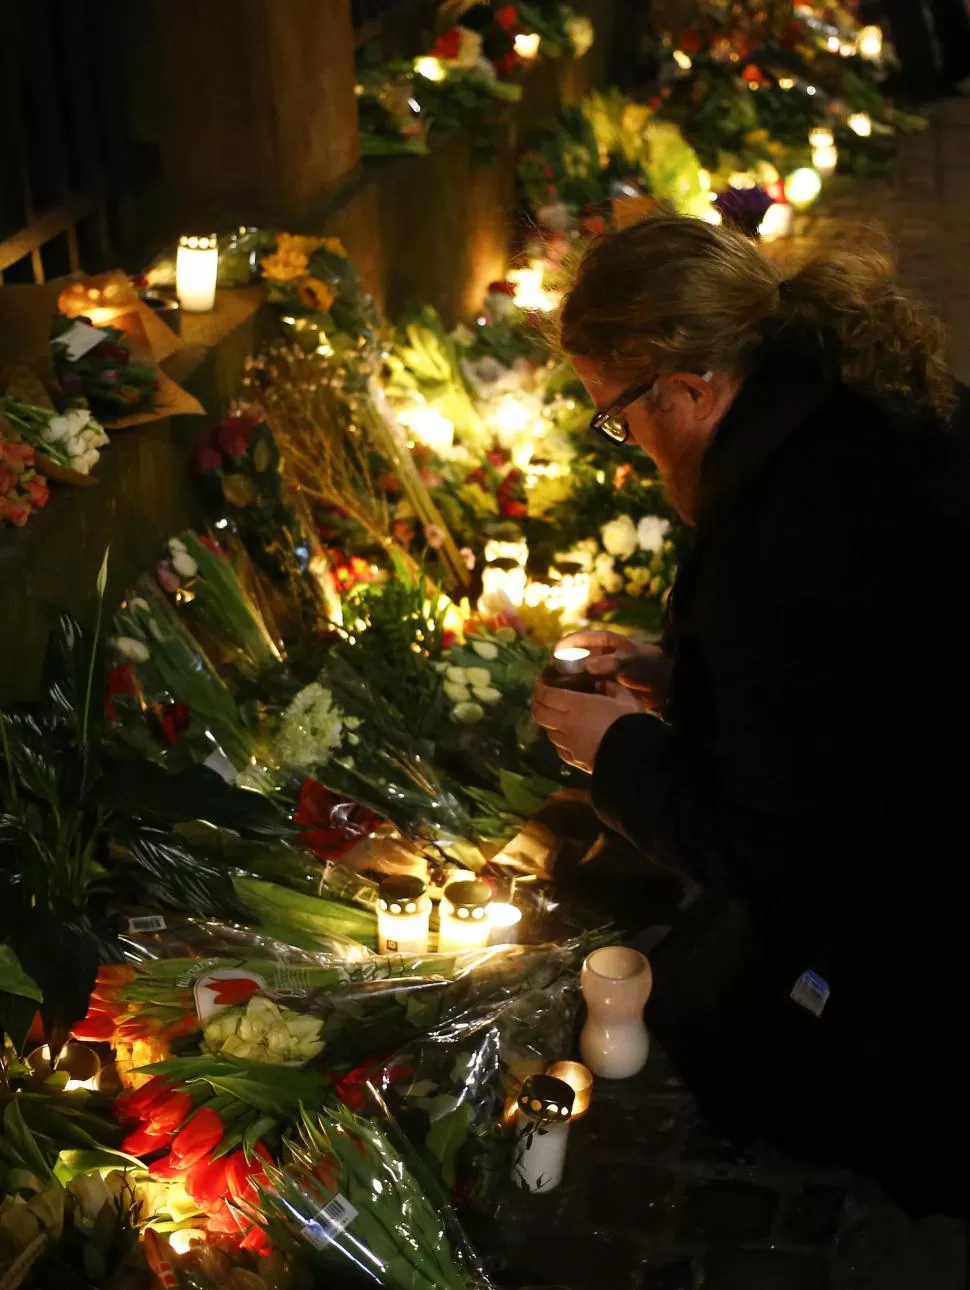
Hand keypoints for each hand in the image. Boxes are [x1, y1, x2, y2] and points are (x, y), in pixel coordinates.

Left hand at [532, 678, 641, 772]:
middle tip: (541, 699)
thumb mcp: (624, 698)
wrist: (634, 758)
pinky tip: (564, 738)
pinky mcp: (574, 761)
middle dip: (537, 704)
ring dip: (547, 723)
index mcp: (576, 705)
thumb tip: (600, 682)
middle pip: (540, 714)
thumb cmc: (629, 722)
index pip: (547, 695)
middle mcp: (566, 724)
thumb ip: (610, 687)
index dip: (540, 688)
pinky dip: (558, 741)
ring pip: (548, 732)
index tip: (541, 683)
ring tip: (554, 717)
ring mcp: (568, 745)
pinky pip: (559, 749)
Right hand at [556, 630, 670, 711]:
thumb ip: (611, 663)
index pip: (577, 639)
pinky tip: (571, 702)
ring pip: (576, 673)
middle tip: (548, 680)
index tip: (552, 656)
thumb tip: (588, 666)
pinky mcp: (601, 684)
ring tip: (555, 693)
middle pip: (571, 657)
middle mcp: (597, 654)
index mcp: (602, 642)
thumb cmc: (647, 665)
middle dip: (559, 667)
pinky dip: (577, 691)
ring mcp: (599, 669)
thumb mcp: (630, 661)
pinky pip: (585, 686)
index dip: (563, 645)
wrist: (663, 683)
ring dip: (566, 682)